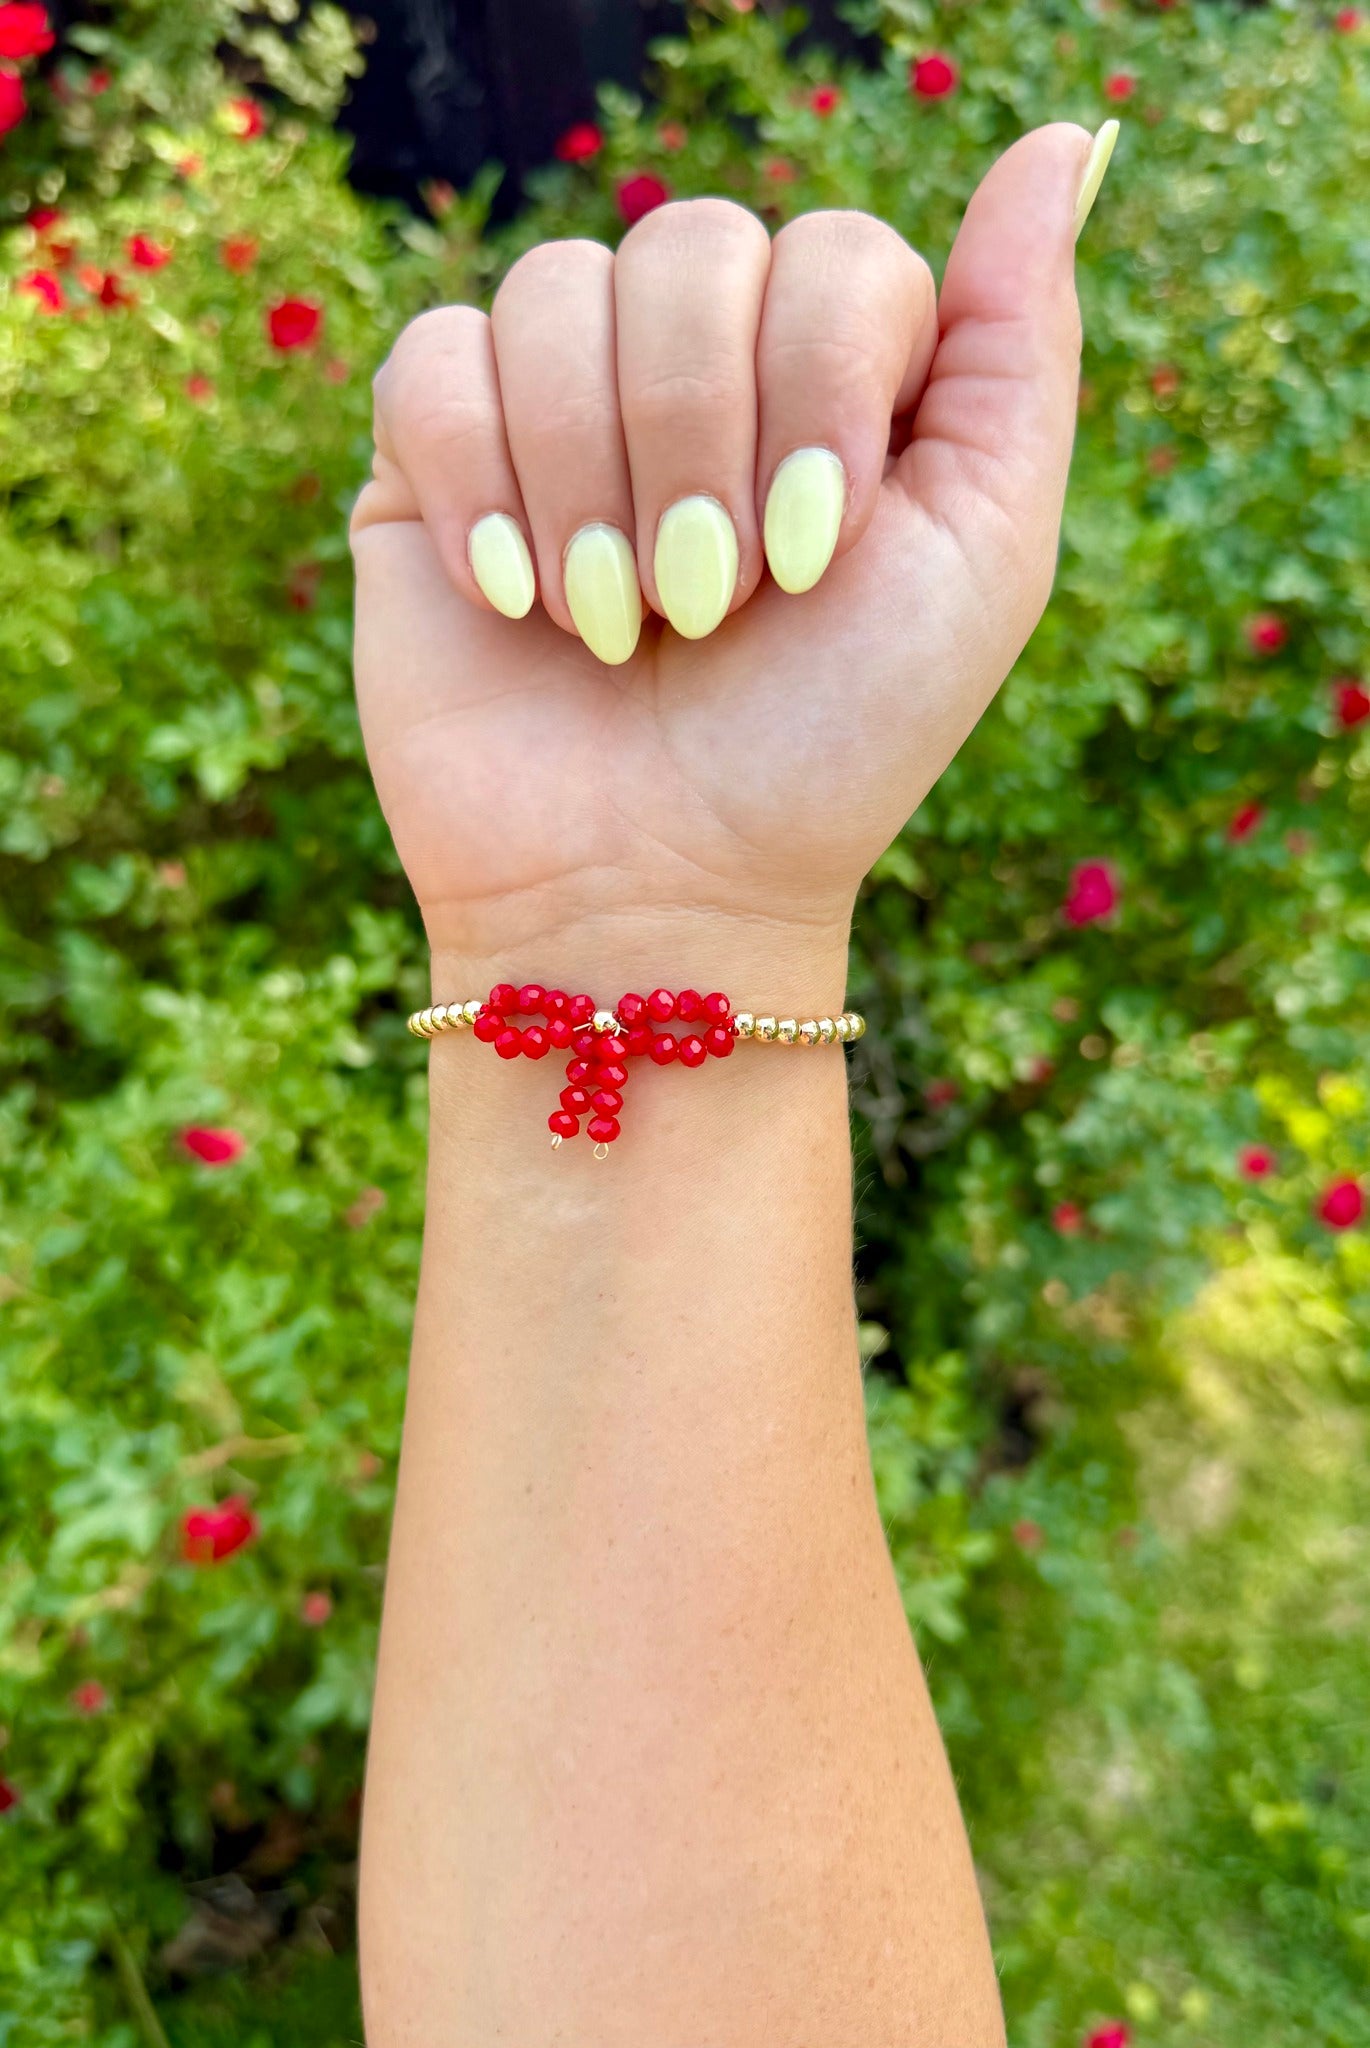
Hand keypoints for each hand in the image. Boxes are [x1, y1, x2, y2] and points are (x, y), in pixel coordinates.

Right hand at [351, 123, 1110, 983]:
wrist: (654, 890)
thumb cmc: (829, 744)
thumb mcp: (981, 552)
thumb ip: (1019, 348)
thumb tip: (1065, 136)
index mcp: (836, 374)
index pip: (832, 251)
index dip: (820, 390)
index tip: (814, 561)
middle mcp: (699, 367)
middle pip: (690, 244)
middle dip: (705, 443)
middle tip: (709, 606)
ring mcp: (559, 405)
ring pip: (558, 289)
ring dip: (594, 482)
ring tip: (612, 626)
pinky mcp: (431, 459)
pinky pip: (432, 360)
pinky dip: (478, 482)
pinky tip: (511, 598)